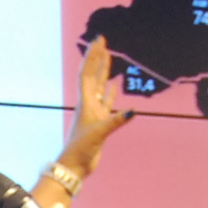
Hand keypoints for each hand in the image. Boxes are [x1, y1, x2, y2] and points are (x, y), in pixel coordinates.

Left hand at [65, 35, 133, 172]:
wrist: (74, 166)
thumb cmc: (81, 150)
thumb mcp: (99, 134)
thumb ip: (115, 121)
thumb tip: (132, 111)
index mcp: (85, 103)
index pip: (88, 74)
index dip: (92, 57)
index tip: (98, 41)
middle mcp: (88, 104)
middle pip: (93, 75)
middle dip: (97, 58)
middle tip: (103, 41)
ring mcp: (94, 113)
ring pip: (99, 86)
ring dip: (103, 71)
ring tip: (109, 56)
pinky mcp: (100, 122)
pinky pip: (106, 103)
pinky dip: (110, 92)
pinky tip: (114, 85)